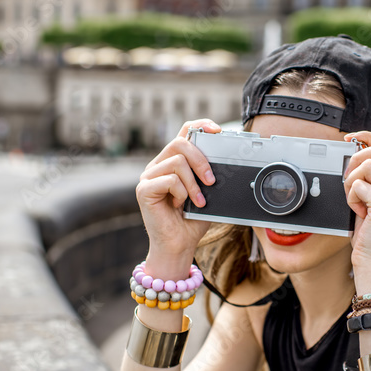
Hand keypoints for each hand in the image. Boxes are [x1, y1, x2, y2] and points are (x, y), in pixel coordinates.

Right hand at [137, 119, 220, 277]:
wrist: (179, 245)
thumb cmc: (192, 220)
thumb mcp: (207, 192)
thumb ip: (210, 174)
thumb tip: (226, 159)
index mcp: (172, 162)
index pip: (183, 132)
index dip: (200, 125)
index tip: (216, 130)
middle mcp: (158, 165)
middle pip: (180, 143)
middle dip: (201, 160)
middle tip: (211, 181)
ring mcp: (148, 176)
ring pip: (177, 162)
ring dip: (193, 183)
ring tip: (197, 200)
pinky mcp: (143, 189)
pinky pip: (169, 180)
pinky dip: (181, 193)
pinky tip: (180, 205)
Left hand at [341, 131, 370, 293]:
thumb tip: (357, 152)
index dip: (369, 136)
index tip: (352, 138)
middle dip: (358, 156)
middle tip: (350, 175)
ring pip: (366, 166)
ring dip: (351, 182)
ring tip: (356, 201)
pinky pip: (358, 185)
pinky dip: (351, 197)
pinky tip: (358, 212)